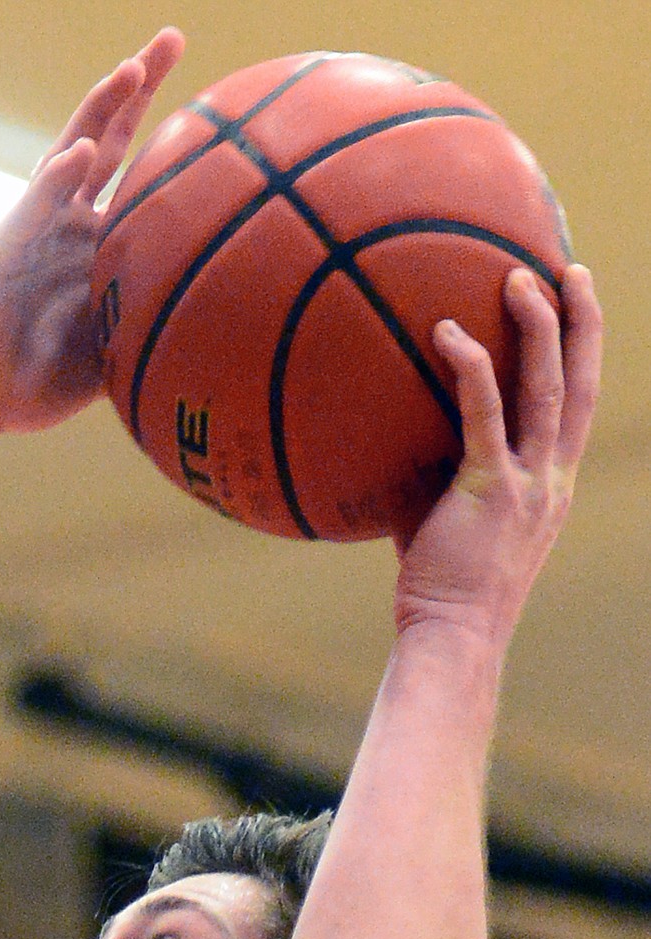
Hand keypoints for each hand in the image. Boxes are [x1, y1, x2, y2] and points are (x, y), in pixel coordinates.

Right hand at [0, 28, 184, 437]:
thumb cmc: (32, 386)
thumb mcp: (106, 363)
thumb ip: (147, 339)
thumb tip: (213, 347)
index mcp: (99, 246)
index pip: (143, 179)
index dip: (175, 143)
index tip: (220, 110)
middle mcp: (71, 222)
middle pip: (111, 139)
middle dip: (138, 87)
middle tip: (171, 37)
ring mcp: (41, 223)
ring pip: (76, 149)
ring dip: (102, 108)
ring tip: (132, 67)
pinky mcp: (8, 240)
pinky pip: (38, 199)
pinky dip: (59, 176)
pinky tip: (79, 152)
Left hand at [391, 263, 601, 646]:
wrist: (453, 637)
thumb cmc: (439, 590)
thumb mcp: (449, 523)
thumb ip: (436, 478)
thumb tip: (387, 439)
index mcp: (552, 488)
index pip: (578, 408)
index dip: (583, 355)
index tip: (576, 308)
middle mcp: (552, 481)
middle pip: (582, 385)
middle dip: (583, 322)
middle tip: (568, 269)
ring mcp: (528, 485)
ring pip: (548, 388)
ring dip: (538, 327)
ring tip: (517, 277)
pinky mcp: (490, 490)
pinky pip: (484, 414)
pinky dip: (468, 367)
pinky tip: (444, 332)